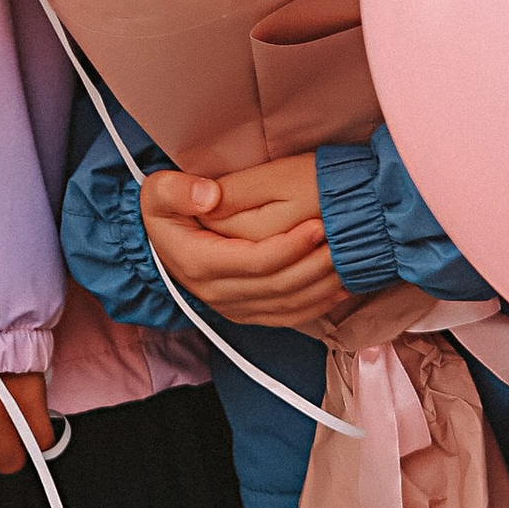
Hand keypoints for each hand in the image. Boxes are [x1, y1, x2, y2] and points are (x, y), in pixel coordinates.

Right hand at [141, 158, 350, 328]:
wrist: (161, 245)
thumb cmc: (167, 213)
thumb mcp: (158, 193)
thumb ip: (177, 191)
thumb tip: (209, 198)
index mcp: (200, 264)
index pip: (254, 261)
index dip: (290, 247)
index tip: (317, 226)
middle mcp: (217, 293)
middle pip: (277, 286)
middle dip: (316, 265)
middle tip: (344, 240)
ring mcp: (234, 308)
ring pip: (288, 306)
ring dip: (323, 286)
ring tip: (350, 258)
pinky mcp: (248, 314)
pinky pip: (289, 317)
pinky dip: (319, 304)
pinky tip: (343, 285)